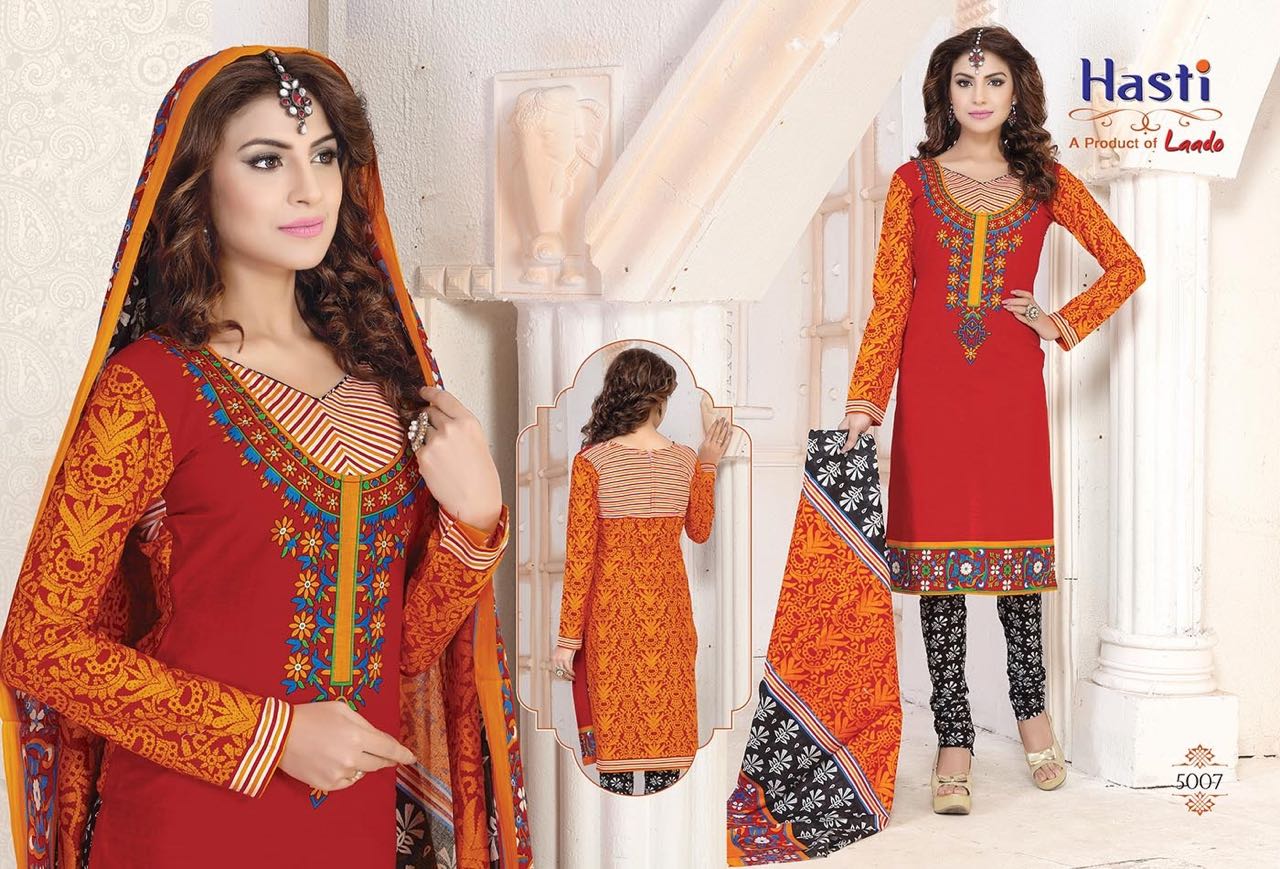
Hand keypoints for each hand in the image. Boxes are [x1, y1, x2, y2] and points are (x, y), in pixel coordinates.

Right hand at [277, 700, 416, 791]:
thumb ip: (366, 725)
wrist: (280, 735)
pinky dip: (347, 773)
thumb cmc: (312, 716)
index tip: (412, 758)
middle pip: (378, 763)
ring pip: (362, 772)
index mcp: (357, 736)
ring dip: (362, 763)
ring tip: (345, 750)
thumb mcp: (343, 710)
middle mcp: (351, 758)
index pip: (389, 749)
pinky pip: (347, 782)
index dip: (403, 755)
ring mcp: (339, 773)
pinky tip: (335, 762)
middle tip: (384, 754)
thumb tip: (383, 741)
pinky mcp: (327, 785)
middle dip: (384, 759)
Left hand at [414, 386, 502, 531]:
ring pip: (420, 430)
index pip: (443, 397)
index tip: (423, 392)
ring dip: (424, 438)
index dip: (430, 393)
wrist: (475, 500)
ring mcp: (435, 441)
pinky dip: (423, 454)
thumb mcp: (477, 441)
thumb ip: (459, 425)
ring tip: (440, 455)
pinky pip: (417, 448)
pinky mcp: (423, 456)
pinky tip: (436, 466)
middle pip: (428, 412)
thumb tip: (439, 416)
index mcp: (468, 421)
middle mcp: (451, 428)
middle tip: (435, 434)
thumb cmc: (480, 475)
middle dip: (428, 420)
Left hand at [551, 647, 575, 681]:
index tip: (564, 678)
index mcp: (553, 658)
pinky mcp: (565, 659)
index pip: (554, 670)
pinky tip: (574, 674)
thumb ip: (559, 658)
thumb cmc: (565, 644)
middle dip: (564, 677)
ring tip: (573, 678)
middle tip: (569, 679)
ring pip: (564, 672)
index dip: (560, 675)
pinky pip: (568, 669)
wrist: (568, 639)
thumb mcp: (559, 652)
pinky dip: (571, 673)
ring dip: (569, 676)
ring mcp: (559, 660)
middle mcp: (555, 660)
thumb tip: (563, 665)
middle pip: (559, 672)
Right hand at [697, 416, 731, 465]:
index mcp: (705, 443)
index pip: (710, 431)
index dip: (714, 425)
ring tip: (727, 424)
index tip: (716, 420)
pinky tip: (730, 433)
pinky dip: (728, 438)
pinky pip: (725, 443)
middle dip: (720, 424)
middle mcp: (711, 444)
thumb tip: (710, 436)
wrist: (706, 467)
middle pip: (716, 432)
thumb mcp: (701, 448)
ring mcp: (717, 448)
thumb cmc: (702, 459)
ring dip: (725, 429)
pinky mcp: (721, 451)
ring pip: (721, 436)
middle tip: (723, 419)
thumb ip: (705, 441)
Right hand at [838, 412, 872, 452]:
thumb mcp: (854, 429)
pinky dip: (860, 443)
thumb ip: (850, 440)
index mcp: (841, 429)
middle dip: (849, 448)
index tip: (843, 455)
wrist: (871, 407)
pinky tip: (861, 446)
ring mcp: (853, 431)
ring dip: (855, 446)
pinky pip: (858, 439)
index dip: (841, 448)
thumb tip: (845, 450)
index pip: (839, 441)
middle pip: (846, 442)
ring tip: (856, 452)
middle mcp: (846, 430)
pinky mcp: (860, 431)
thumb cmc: (860, 414)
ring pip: (853, 442)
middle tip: (851, 455)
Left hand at [1002, 290, 1061, 340]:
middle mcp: (1036, 309)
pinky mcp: (1036, 325)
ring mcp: (1036, 317)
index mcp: (1035, 305)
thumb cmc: (1041, 322)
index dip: (1020, 292)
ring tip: (1006, 307)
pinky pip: (1028, 320)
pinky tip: (1014, 315)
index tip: (1011, 291)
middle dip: (1014, 300)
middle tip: (1004, 301)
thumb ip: (1025, 310)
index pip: (1028, 295)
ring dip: (1015, 307)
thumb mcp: (1034, 314)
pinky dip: (1021, 317)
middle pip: (1026, 301)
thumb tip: (1012, 308)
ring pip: (1026, 309)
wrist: (1053, 330)